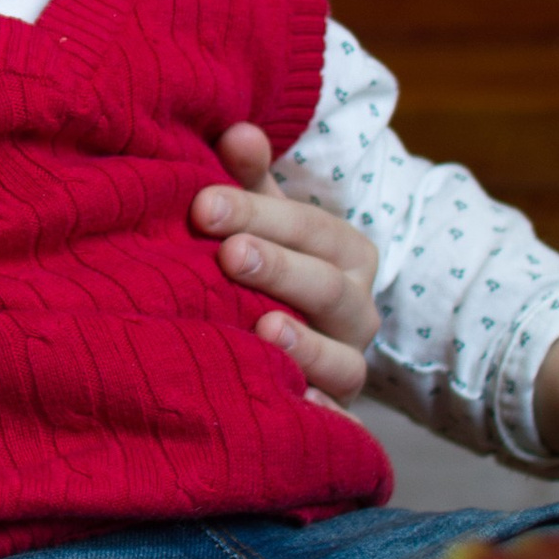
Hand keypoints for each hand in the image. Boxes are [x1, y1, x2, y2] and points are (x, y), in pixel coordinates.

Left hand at [192, 125, 379, 401]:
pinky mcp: (335, 419)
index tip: (203, 204)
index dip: (260, 212)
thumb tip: (237, 130)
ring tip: (266, 330)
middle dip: (280, 269)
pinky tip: (293, 408)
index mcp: (344, 253)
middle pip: (329, 289)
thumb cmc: (266, 263)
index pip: (311, 227)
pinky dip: (322, 420)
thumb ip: (249, 178)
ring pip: (345, 362)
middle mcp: (355, 311)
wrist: (295, 343)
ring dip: (307, 348)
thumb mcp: (261, 217)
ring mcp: (347, 368)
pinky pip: (340, 429)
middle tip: (229, 255)